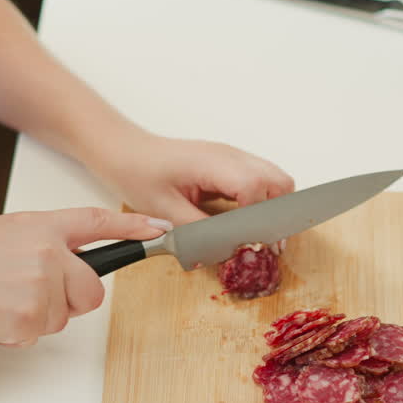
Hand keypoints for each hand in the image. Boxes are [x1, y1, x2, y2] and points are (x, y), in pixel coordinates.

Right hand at [0, 208, 169, 347]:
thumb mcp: (3, 236)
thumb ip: (42, 244)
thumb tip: (71, 264)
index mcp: (39, 225)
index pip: (96, 222)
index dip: (131, 225)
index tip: (158, 230)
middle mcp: (47, 251)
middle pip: (92, 289)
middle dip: (71, 300)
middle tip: (30, 297)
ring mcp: (41, 283)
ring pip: (66, 315)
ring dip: (39, 318)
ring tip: (1, 302)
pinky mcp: (32, 316)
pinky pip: (42, 333)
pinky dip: (20, 334)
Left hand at [89, 132, 294, 246]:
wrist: (124, 151)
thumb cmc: (138, 173)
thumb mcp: (165, 211)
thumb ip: (199, 232)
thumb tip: (228, 251)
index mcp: (214, 164)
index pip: (257, 187)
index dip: (262, 220)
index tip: (257, 244)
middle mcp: (230, 155)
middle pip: (279, 181)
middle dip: (279, 214)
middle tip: (269, 244)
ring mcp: (232, 156)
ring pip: (274, 178)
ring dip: (273, 207)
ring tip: (260, 236)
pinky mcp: (228, 163)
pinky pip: (259, 179)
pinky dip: (261, 200)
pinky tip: (247, 221)